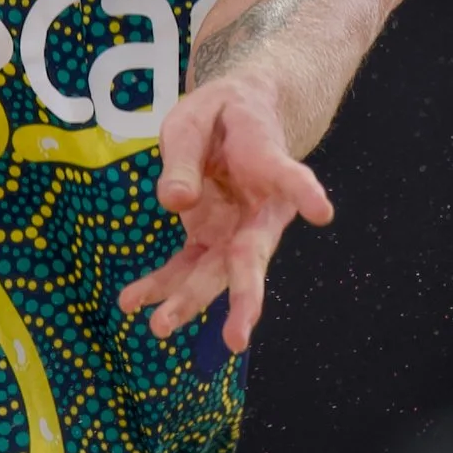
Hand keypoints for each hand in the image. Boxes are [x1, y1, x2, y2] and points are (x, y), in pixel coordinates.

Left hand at [119, 77, 335, 352]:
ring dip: (190, 300)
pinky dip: (160, 285)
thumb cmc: (221, 114)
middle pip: (253, 254)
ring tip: (159, 325)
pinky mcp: (211, 239)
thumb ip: (184, 158)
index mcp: (268, 162)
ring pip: (218, 272)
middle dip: (243, 296)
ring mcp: (236, 230)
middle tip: (237, 338)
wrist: (238, 120)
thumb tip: (175, 203)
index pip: (289, 177)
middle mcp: (261, 209)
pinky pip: (187, 267)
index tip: (322, 211)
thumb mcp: (194, 119)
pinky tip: (130, 303)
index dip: (304, 193)